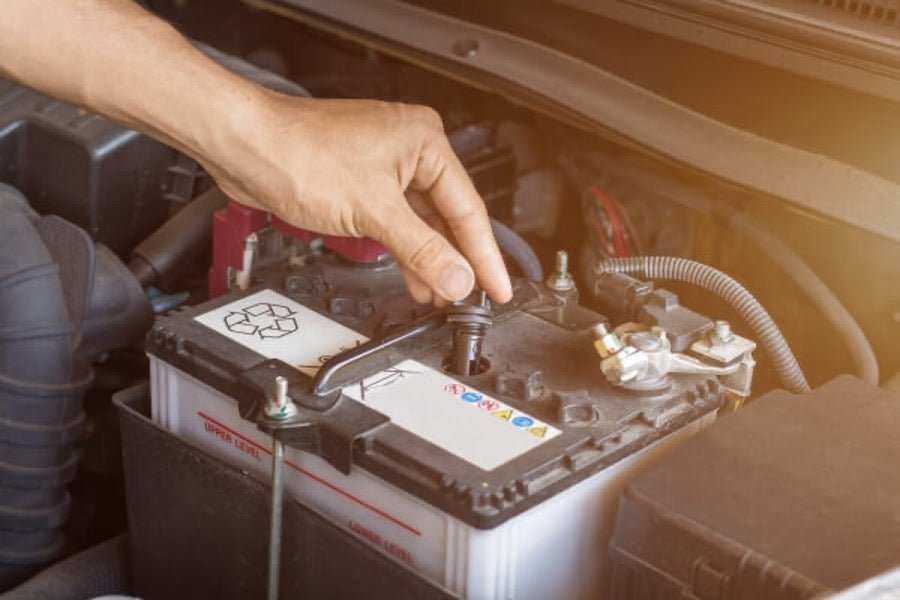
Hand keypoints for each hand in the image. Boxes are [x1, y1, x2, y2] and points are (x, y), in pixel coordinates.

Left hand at [203, 93, 512, 304]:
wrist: (244, 146)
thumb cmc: (298, 153)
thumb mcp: (372, 211)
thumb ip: (421, 249)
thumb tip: (457, 278)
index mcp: (424, 142)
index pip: (467, 209)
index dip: (483, 255)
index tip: (497, 288)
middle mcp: (409, 149)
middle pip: (447, 216)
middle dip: (456, 260)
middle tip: (474, 298)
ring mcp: (384, 165)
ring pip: (421, 221)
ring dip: (430, 260)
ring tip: (442, 295)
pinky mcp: (361, 182)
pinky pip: (396, 221)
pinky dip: (405, 250)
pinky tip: (413, 276)